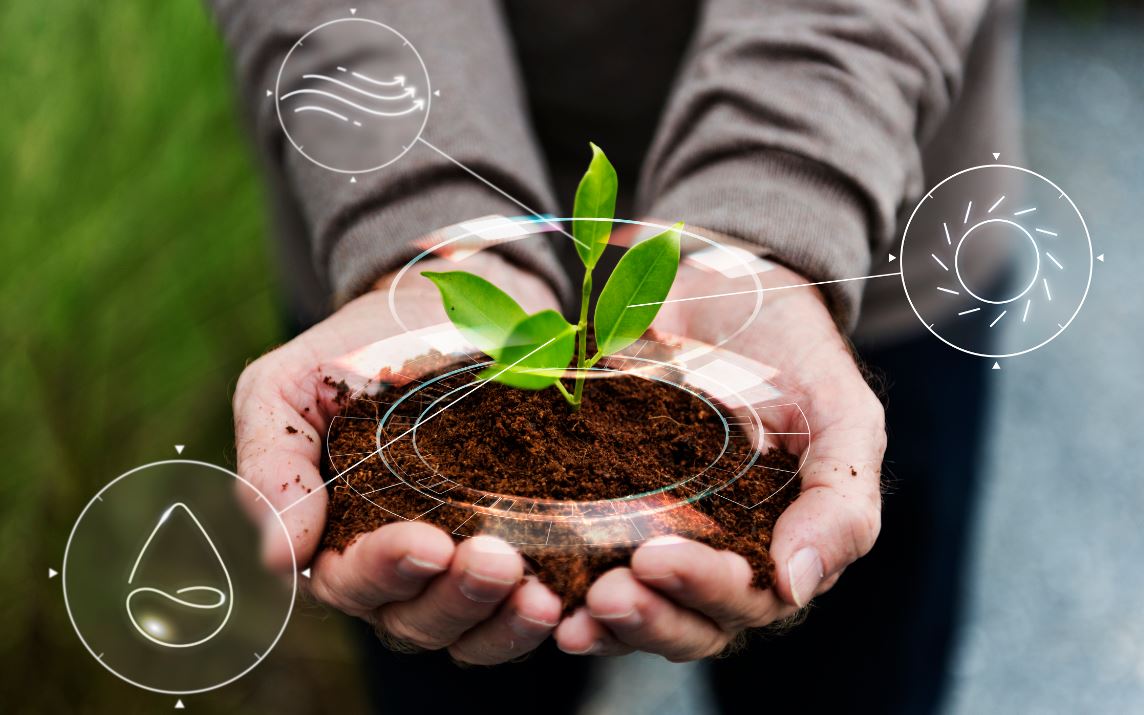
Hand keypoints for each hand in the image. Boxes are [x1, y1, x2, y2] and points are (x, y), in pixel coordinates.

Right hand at [233, 252, 564, 663]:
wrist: (440, 311)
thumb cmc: (352, 353)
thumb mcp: (287, 390)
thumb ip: (272, 467)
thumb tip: (280, 559)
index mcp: (334, 540)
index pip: (352, 581)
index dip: (386, 570)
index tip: (427, 542)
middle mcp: (397, 571)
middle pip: (417, 620)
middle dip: (456, 598)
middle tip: (495, 560)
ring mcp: (459, 568)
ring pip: (474, 629)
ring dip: (504, 620)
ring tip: (540, 595)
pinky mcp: (519, 554)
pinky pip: (526, 607)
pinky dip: (544, 613)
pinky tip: (569, 596)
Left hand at [554, 260, 885, 659]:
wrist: (732, 291)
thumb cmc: (799, 356)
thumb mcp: (843, 417)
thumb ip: (841, 502)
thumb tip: (796, 587)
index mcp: (779, 550)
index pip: (746, 600)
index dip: (703, 590)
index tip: (657, 557)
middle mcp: (720, 558)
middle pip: (687, 623)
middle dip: (647, 617)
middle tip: (607, 593)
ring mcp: (662, 535)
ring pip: (637, 608)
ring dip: (605, 622)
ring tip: (569, 612)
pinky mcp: (609, 506)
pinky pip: (586, 562)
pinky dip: (564, 584)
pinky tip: (536, 588)